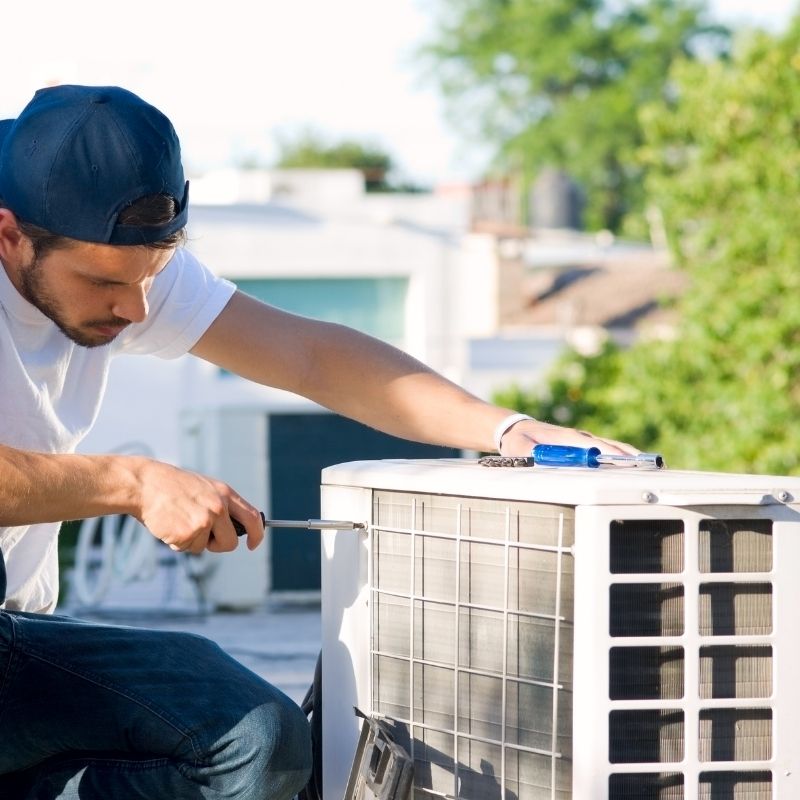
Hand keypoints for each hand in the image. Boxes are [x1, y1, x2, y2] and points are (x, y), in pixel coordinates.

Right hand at [130, 458, 264, 553]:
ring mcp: (204, 520)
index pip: (252, 518)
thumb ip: (222, 505)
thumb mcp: (205, 488)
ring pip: (205, 547)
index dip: (257, 534)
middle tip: (202, 536)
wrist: (145, 484)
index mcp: (225, 493)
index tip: (253, 544)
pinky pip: (187, 548)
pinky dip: (177, 543)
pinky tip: (170, 525)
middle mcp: (219, 507)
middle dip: (218, 545)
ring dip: (191, 541)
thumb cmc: (172, 487)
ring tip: (178, 520)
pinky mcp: (189, 533)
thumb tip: (233, 529)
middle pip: (230, 542)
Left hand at [499, 419, 639, 457]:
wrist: (516, 429)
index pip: (591, 445)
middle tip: (648, 464)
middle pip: (608, 445)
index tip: (623, 461)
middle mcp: (579, 437)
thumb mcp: (519, 448)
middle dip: (627, 454)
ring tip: (648, 465)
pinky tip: (632, 464)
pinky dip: (621, 455)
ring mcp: (583, 440)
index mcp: (566, 437)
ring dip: (628, 455)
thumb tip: (538, 457)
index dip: (607, 453)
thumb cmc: (519, 439)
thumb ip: (528, 454)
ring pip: (611, 446)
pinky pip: (606, 450)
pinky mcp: (583, 445)